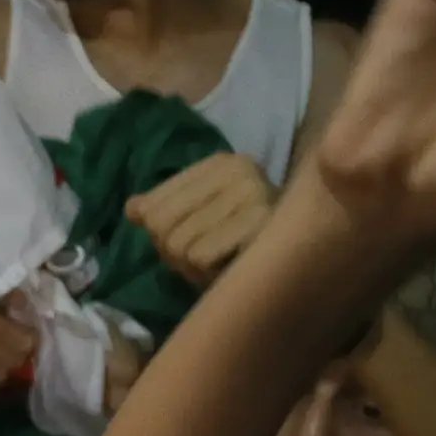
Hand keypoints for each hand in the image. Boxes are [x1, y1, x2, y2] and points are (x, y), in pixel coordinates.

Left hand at [126, 150, 279, 285]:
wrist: (304, 262)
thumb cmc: (245, 243)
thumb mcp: (200, 219)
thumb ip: (163, 209)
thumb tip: (132, 210)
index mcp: (219, 162)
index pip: (153, 205)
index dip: (162, 233)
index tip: (194, 239)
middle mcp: (238, 167)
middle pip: (162, 226)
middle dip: (177, 254)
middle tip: (209, 257)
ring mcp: (252, 191)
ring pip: (179, 245)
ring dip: (195, 268)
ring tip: (223, 263)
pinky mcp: (261, 221)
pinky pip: (199, 257)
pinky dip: (210, 273)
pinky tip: (235, 267)